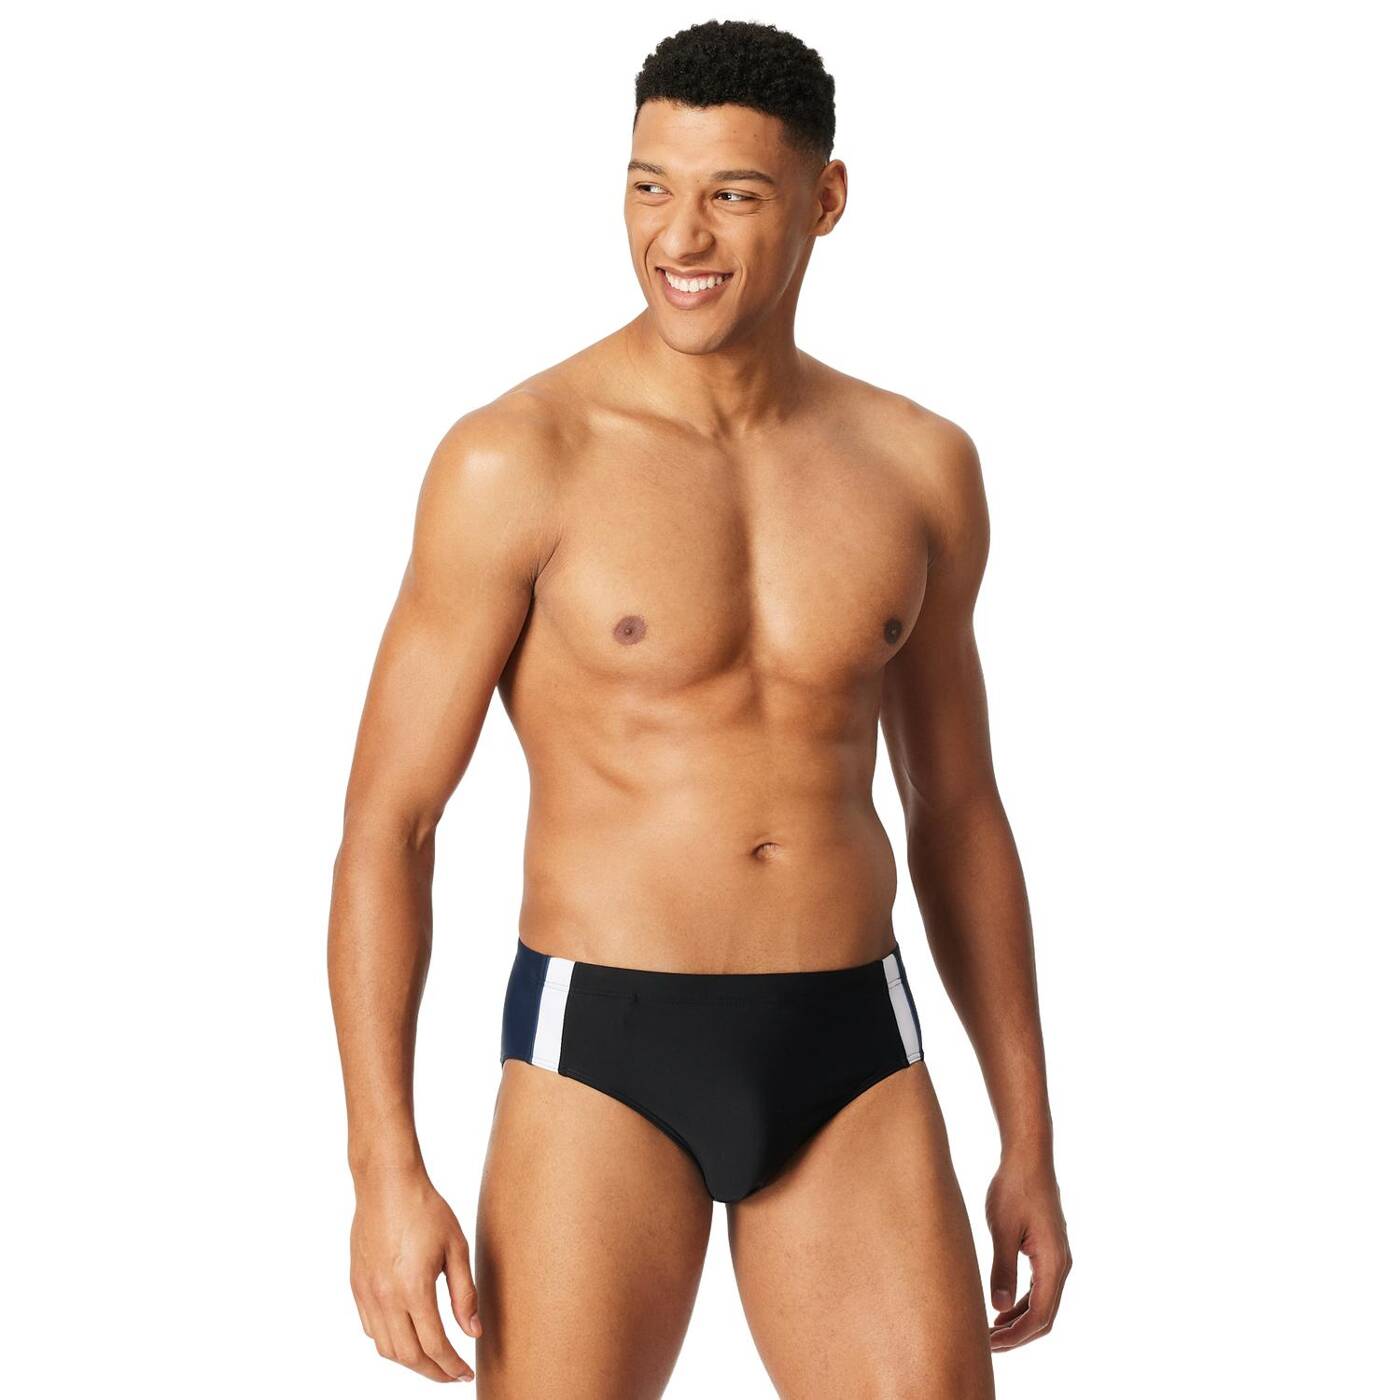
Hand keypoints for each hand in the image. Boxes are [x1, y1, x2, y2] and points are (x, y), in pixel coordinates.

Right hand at [350, 1170, 482, 1381]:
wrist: (387, 1184)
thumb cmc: (426, 1209)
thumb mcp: (456, 1248)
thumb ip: (465, 1294)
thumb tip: (472, 1332)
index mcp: (413, 1289)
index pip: (434, 1346)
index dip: (451, 1366)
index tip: (466, 1373)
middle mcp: (385, 1298)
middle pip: (408, 1356)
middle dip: (433, 1372)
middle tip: (452, 1374)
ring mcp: (367, 1294)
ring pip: (386, 1348)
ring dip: (410, 1361)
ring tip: (433, 1360)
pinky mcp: (357, 1286)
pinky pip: (371, 1329)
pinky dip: (390, 1342)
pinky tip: (407, 1336)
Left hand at [984, 1150, 1070, 1349]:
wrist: (1029, 1157)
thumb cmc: (1014, 1187)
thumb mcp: (1002, 1229)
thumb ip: (1002, 1269)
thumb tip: (997, 1308)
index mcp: (1053, 1262)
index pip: (1039, 1316)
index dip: (1016, 1336)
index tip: (990, 1346)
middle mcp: (1061, 1264)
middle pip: (1044, 1316)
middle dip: (1017, 1335)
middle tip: (987, 1345)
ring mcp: (1057, 1257)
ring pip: (1042, 1302)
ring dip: (1018, 1320)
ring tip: (989, 1331)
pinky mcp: (1048, 1249)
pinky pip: (1039, 1286)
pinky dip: (1021, 1302)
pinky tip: (1000, 1307)